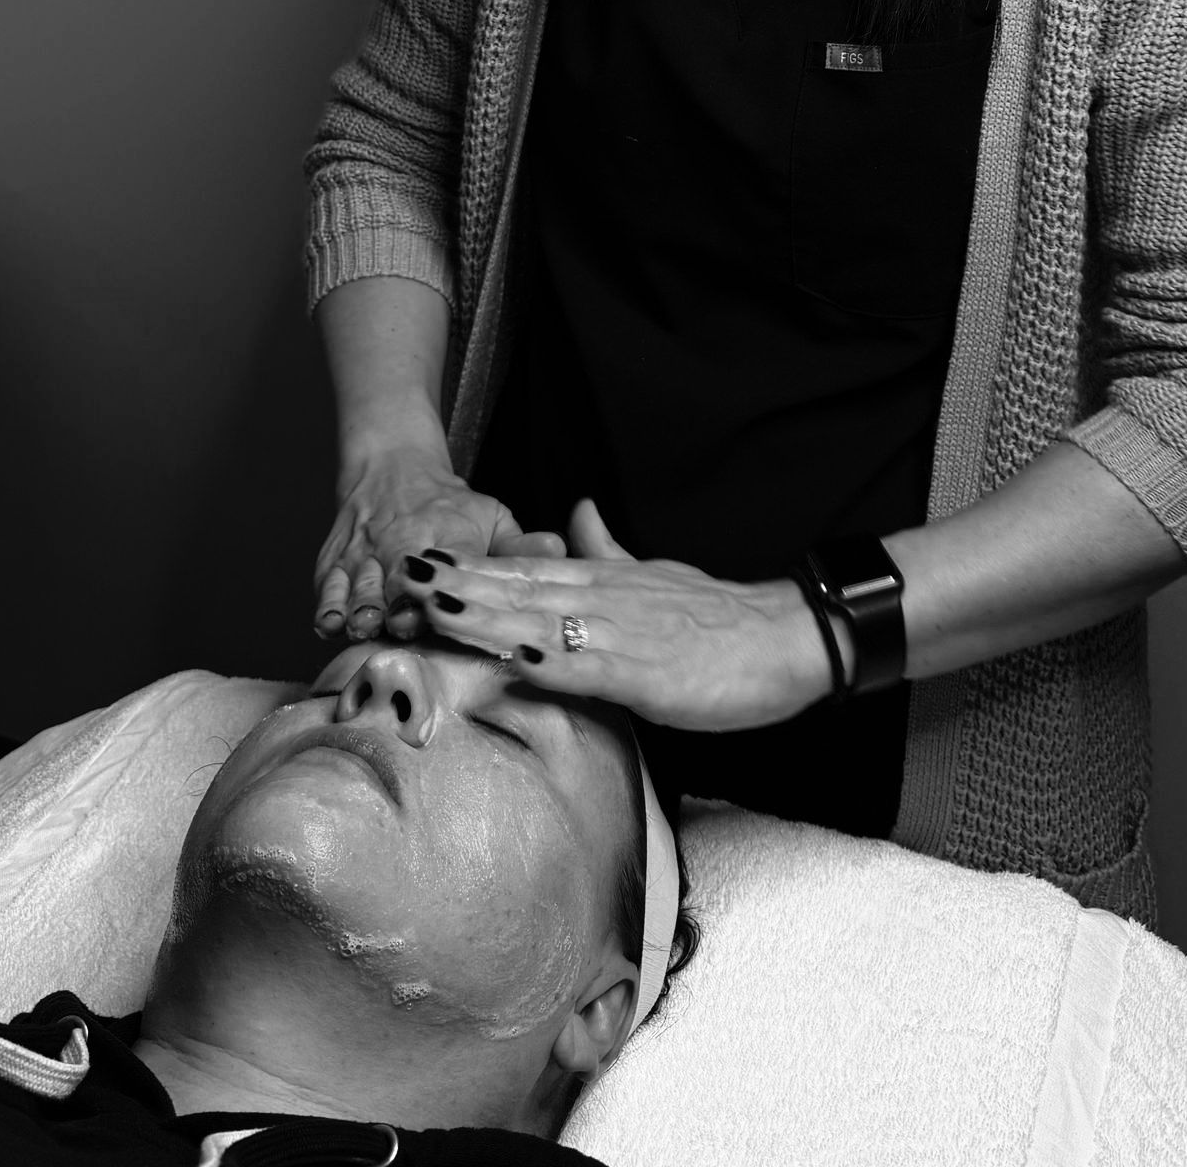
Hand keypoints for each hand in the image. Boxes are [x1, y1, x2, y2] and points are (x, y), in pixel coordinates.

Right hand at [314, 447, 565, 644]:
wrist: (389, 468)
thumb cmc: (449, 508)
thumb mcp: (491, 517)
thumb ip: (520, 545)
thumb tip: (559, 550)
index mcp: (445, 535)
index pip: (446, 562)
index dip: (445, 586)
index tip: (445, 607)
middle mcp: (401, 546)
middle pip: (398, 580)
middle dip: (401, 604)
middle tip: (405, 625)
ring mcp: (364, 557)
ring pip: (359, 585)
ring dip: (363, 606)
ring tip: (366, 626)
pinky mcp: (334, 565)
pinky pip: (327, 587)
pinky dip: (328, 605)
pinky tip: (329, 624)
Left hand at [405, 498, 835, 729]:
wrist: (785, 638)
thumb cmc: (719, 618)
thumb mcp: (655, 573)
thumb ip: (608, 549)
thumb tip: (577, 512)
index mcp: (601, 582)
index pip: (522, 570)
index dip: (468, 567)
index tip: (417, 563)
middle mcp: (602, 601)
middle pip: (517, 590)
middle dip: (458, 585)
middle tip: (400, 580)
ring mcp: (621, 635)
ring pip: (542, 622)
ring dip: (486, 615)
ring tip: (435, 607)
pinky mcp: (646, 674)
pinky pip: (590, 668)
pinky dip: (550, 662)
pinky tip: (515, 658)